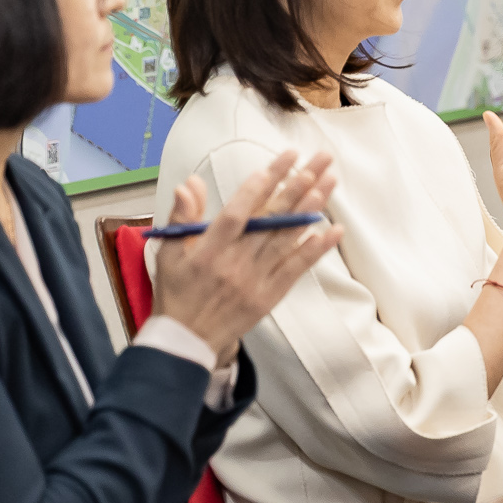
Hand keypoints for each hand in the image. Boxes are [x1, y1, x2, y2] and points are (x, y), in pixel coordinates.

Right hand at [151, 149, 342, 358]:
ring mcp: (256, 280)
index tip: (279, 163)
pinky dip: (315, 250)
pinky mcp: (270, 296)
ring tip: (329, 183)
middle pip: (270, 219)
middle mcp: (235, 263)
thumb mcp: (169, 252)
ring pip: (287, 238)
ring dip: (311, 209)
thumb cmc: (177, 292)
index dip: (257, 188)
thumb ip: (181, 216)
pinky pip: (296, 269)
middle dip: (296, 186)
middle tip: (318, 162)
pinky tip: (333, 230)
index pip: (237, 213)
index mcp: (209, 250)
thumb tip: (188, 184)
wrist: (186, 341)